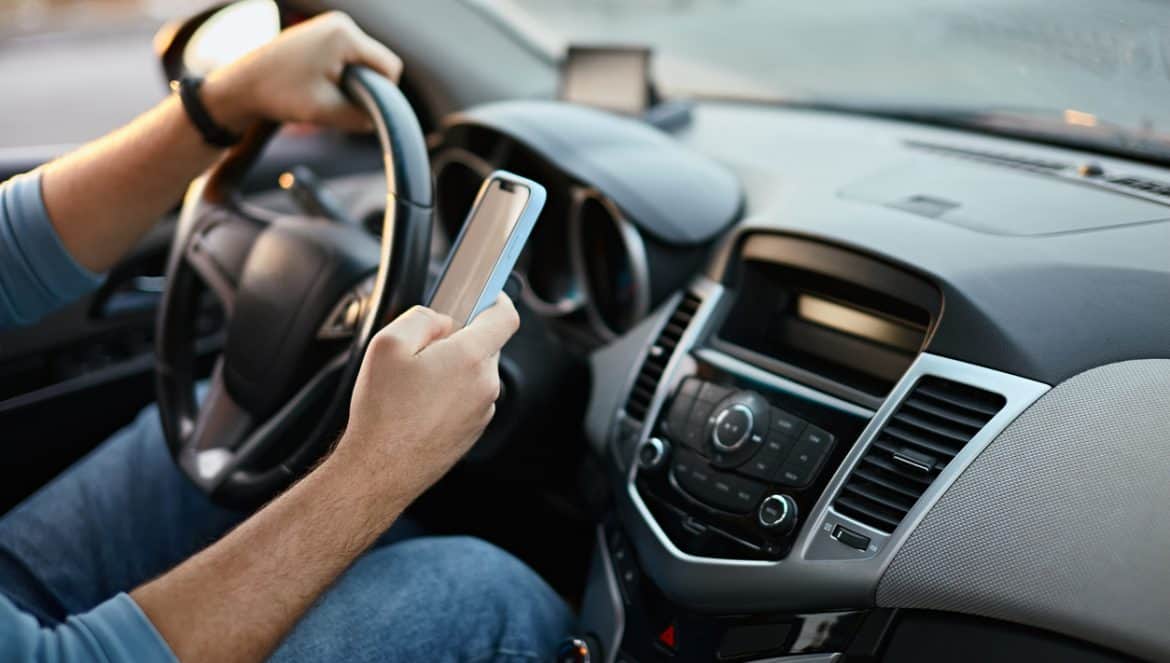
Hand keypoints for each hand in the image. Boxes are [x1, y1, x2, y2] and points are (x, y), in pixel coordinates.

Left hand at [202, 12, 402, 132]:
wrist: (242, 84)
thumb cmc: (280, 95)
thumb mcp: (328, 113)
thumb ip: (363, 117)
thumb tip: (380, 118)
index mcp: (345, 35)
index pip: (390, 67)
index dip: (383, 93)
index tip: (355, 106)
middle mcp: (341, 23)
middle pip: (377, 62)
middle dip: (365, 86)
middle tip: (333, 100)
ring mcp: (331, 25)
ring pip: (363, 61)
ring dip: (352, 82)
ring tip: (322, 92)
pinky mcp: (322, 33)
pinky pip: (349, 57)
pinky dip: (341, 75)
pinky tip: (318, 83)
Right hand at [330, 295, 520, 502]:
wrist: (380, 469)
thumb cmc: (383, 412)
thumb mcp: (388, 344)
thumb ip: (423, 318)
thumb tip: (443, 320)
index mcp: (470, 357)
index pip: (505, 317)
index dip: (496, 300)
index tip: (486, 295)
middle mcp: (485, 384)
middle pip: (485, 345)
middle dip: (459, 340)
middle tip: (422, 349)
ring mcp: (482, 411)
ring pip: (474, 374)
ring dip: (451, 370)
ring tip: (413, 386)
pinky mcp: (473, 431)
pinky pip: (467, 399)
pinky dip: (448, 395)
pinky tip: (417, 406)